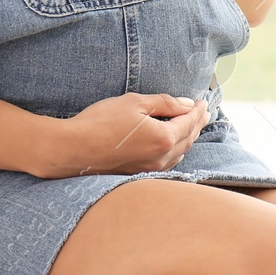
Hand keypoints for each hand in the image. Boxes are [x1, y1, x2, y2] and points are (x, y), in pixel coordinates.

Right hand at [40, 91, 209, 177]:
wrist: (72, 149)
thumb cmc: (101, 122)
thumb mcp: (135, 103)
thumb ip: (165, 103)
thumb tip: (188, 105)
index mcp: (164, 138)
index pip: (190, 122)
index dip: (198, 110)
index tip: (203, 101)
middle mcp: (161, 158)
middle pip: (188, 139)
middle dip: (197, 124)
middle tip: (204, 112)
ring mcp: (150, 169)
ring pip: (179, 153)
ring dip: (188, 138)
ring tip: (192, 125)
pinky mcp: (139, 173)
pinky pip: (167, 162)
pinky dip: (176, 150)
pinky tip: (173, 144)